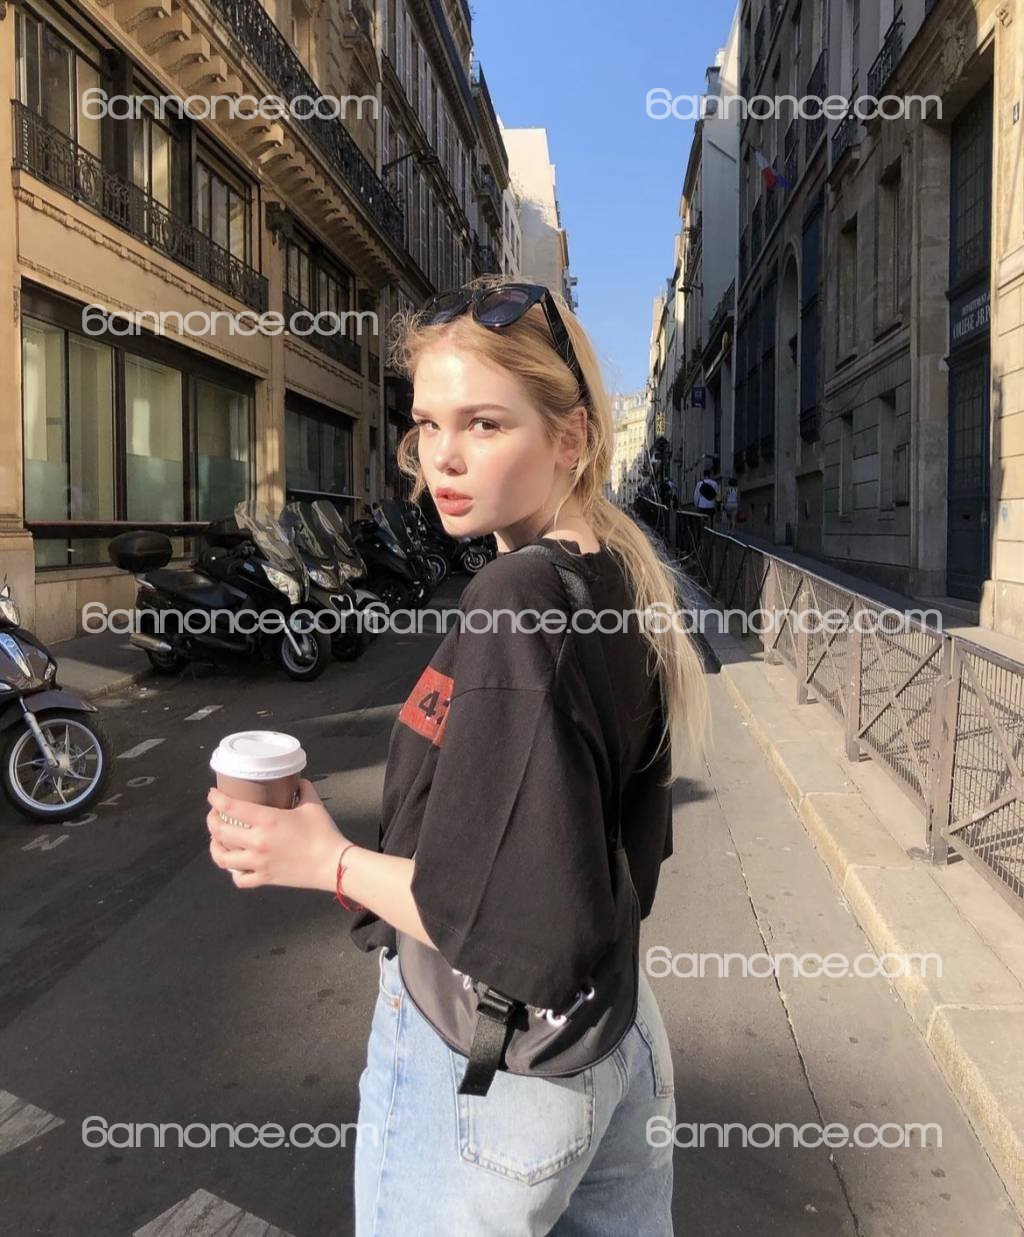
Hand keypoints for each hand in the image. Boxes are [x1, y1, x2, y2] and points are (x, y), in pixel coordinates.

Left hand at [206, 778, 347, 892]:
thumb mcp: (313, 804)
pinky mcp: (264, 878)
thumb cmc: (323, 832)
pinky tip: (236, 865)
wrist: (332, 864)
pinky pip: (239, 879)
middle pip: (220, 832)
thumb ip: (303, 789)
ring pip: (223, 858)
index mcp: (267, 820)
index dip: (216, 799)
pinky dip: (233, 872)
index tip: (212, 794)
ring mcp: (258, 863)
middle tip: (214, 814)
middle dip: (211, 821)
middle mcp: (257, 842)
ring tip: (217, 841)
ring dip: (215, 847)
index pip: (231, 807)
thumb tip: (297, 780)